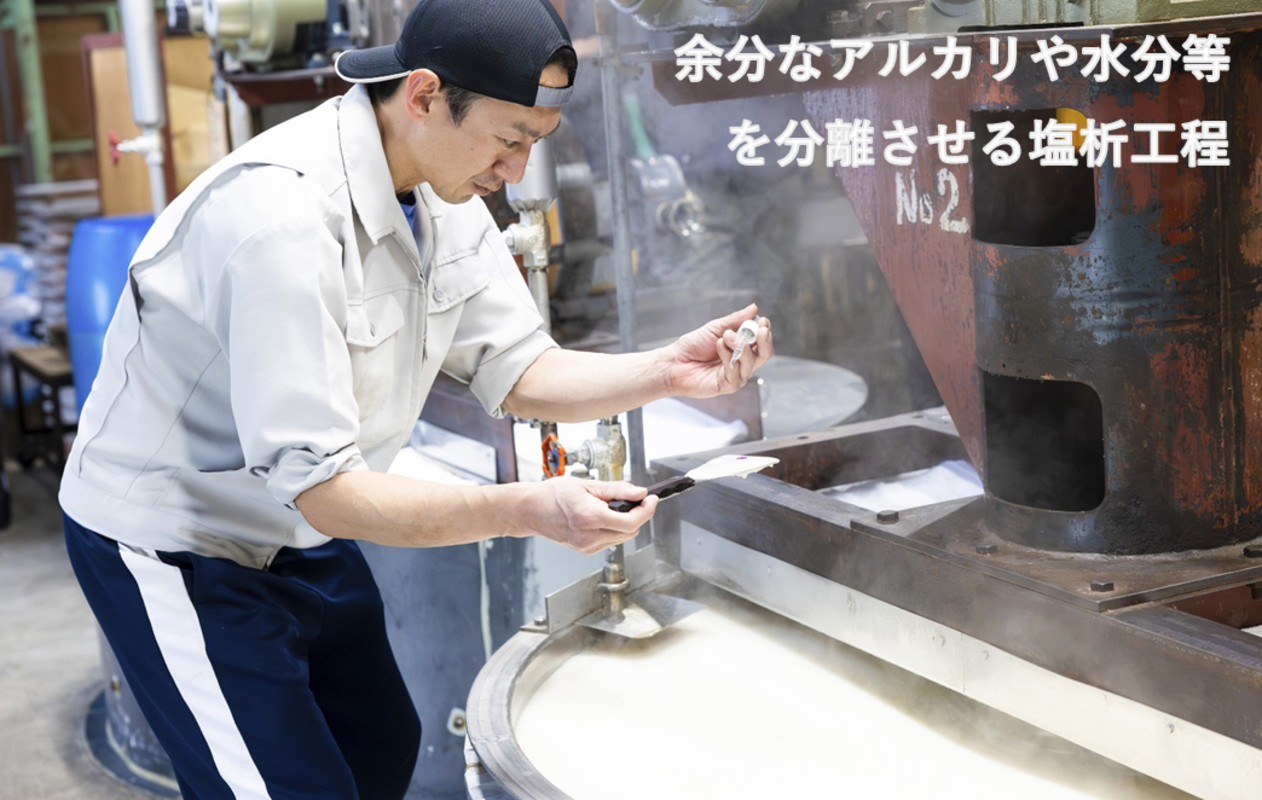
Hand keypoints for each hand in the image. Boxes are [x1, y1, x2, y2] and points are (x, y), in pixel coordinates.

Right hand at [524, 477, 658, 554]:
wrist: (531, 510)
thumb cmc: (553, 494)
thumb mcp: (587, 484)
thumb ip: (617, 489)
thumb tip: (640, 492)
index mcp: (590, 517)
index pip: (631, 521)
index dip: (647, 510)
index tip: (651, 499)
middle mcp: (589, 537)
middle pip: (630, 531)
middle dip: (638, 515)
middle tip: (636, 499)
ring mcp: (587, 546)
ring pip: (622, 537)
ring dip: (627, 523)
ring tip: (616, 506)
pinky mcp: (586, 550)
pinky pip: (610, 541)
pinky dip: (615, 529)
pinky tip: (604, 517)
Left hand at [662, 304, 772, 399]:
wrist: (675, 361)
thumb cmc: (693, 346)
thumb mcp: (716, 328)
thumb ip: (735, 320)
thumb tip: (754, 308)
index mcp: (742, 348)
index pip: (762, 341)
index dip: (765, 332)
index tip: (763, 321)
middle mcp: (742, 362)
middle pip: (764, 354)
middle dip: (764, 341)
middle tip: (759, 330)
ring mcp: (736, 375)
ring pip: (750, 363)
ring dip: (740, 346)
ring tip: (726, 336)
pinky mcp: (727, 386)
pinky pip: (735, 374)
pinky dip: (729, 358)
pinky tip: (719, 348)